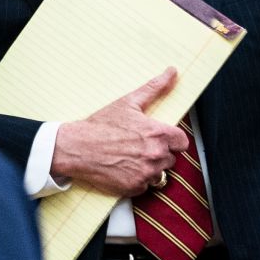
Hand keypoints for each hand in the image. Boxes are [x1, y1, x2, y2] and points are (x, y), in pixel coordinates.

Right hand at [49, 67, 187, 197]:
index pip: (182, 143)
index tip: (161, 139)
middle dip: (158, 153)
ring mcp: (146, 173)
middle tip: (138, 147)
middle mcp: (155, 155)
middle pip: (171, 159)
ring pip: (159, 174)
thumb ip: (155, 88)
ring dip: (149, 168)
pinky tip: (123, 168)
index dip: (172, 140)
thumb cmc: (101, 125)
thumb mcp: (128, 102)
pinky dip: (137, 179)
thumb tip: (172, 72)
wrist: (77, 147)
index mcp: (158, 133)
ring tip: (130, 158)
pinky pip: (145, 186)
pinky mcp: (135, 187)